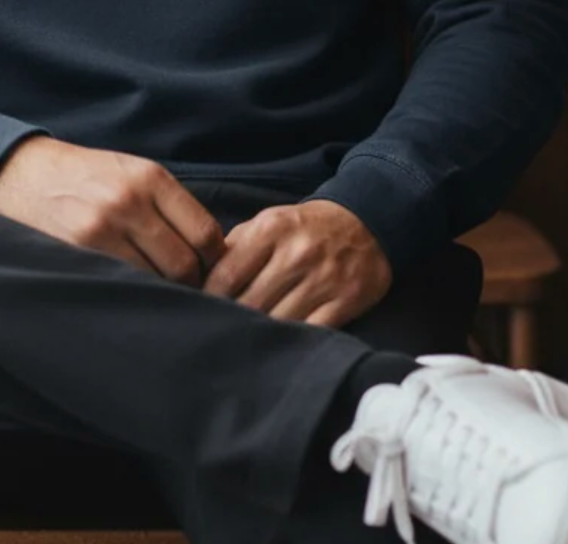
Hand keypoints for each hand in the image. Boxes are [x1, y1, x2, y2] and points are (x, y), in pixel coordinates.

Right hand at [0, 135, 226, 287]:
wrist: (26, 173)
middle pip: (183, 264)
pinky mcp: (78, 250)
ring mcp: (102, 227)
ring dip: (161, 294)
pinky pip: (121, 284)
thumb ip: (170, 206)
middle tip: (184, 292)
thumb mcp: (133, 173)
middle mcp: (129, 201)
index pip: (206, 233)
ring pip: (155, 280)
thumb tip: (213, 253)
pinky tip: (130, 293)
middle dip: (190, 284)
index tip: (208, 272)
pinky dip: (132, 294)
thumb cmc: (88, 177)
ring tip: (157, 295)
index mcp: (151, 178)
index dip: (213, 261)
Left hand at [201, 199, 391, 327]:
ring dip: (259, 336)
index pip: (227, 275)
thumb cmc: (305, 228)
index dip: (209, 298)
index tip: (202, 310)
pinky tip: (279, 347)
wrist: (366, 222)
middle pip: (250, 303)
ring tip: (244, 344)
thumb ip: (236, 245)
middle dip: (231, 320)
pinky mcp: (346, 302)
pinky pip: (310, 332)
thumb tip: (201, 278)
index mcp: (272, 229)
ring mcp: (323, 279)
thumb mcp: (270, 221)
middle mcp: (297, 253)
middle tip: (219, 333)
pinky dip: (292, 343)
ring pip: (277, 322)